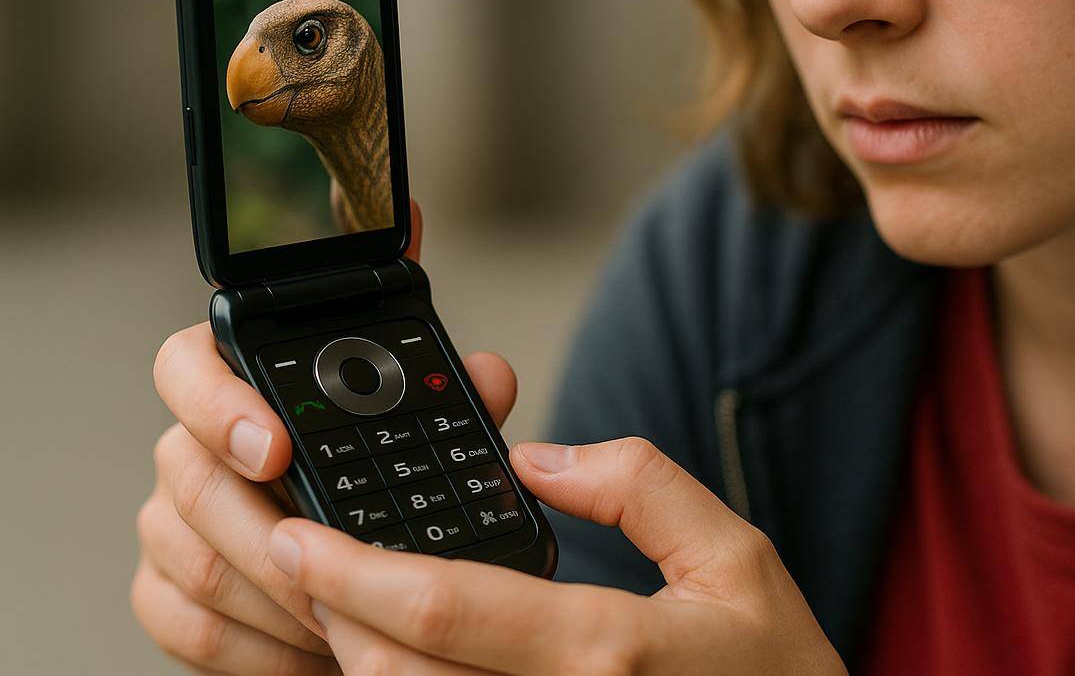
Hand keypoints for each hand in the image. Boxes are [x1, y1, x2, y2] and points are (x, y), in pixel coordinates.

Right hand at [130, 198, 482, 674]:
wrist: (359, 560)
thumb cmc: (379, 478)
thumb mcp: (423, 431)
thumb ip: (450, 395)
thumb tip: (487, 377)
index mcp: (240, 386)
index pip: (189, 364)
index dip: (219, 403)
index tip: (275, 448)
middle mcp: (189, 450)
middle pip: (193, 478)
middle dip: (275, 532)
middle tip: (340, 564)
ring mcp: (169, 524)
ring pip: (196, 561)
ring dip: (278, 597)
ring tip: (346, 614)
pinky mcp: (164, 596)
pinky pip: (192, 629)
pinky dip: (259, 648)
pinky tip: (315, 649)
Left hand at [267, 437, 848, 675]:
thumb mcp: (737, 559)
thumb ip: (642, 487)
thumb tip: (541, 460)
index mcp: (605, 652)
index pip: (443, 609)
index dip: (350, 571)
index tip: (297, 535)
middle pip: (392, 675)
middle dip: (330, 614)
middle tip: (300, 558)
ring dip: (355, 658)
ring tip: (344, 602)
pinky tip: (401, 655)